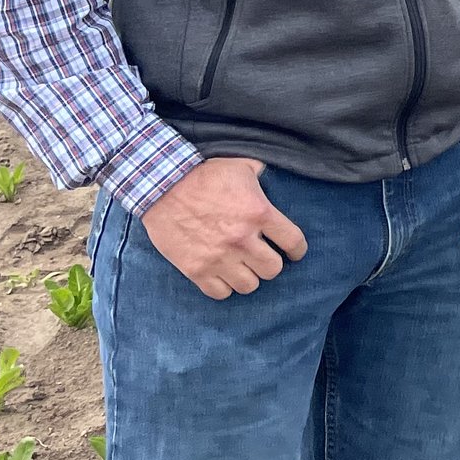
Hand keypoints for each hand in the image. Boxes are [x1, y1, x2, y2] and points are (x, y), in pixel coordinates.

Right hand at [141, 157, 307, 299]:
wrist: (162, 187)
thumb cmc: (203, 174)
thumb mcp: (242, 166)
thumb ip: (262, 176)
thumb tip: (271, 178)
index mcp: (259, 213)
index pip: (294, 242)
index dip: (297, 250)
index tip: (294, 253)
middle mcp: (242, 239)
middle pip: (273, 269)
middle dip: (270, 264)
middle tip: (262, 257)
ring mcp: (219, 257)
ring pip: (249, 285)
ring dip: (248, 277)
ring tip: (242, 267)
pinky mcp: (196, 270)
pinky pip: (220, 293)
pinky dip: (224, 287)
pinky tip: (222, 275)